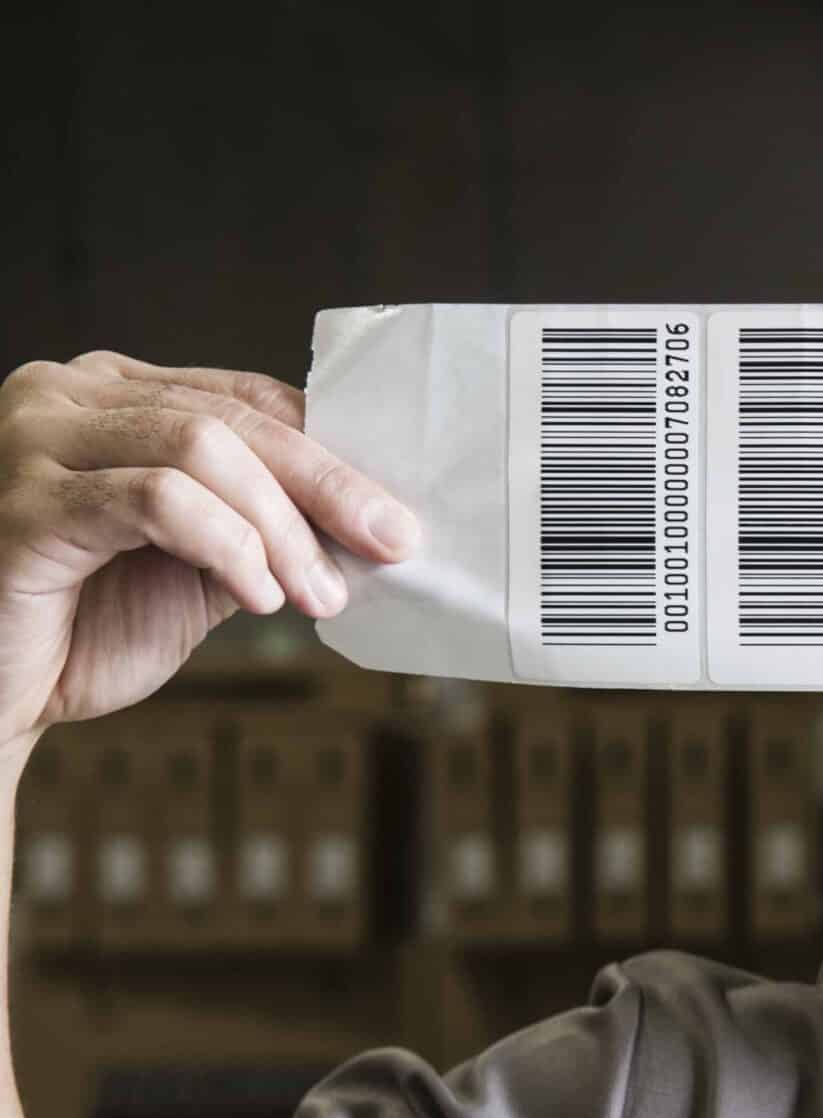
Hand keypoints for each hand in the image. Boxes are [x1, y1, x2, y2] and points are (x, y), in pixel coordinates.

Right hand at [0, 350, 420, 761]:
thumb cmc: (85, 628)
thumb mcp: (200, 567)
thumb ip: (263, 528)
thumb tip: (369, 523)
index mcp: (113, 395)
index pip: (246, 397)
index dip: (330, 452)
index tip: (394, 513)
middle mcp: (67, 394)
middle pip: (232, 419)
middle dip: (327, 486)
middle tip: (390, 543)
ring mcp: (36, 438)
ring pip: (200, 448)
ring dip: (280, 528)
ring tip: (317, 593)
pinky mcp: (26, 500)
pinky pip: (157, 500)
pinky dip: (227, 546)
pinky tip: (258, 597)